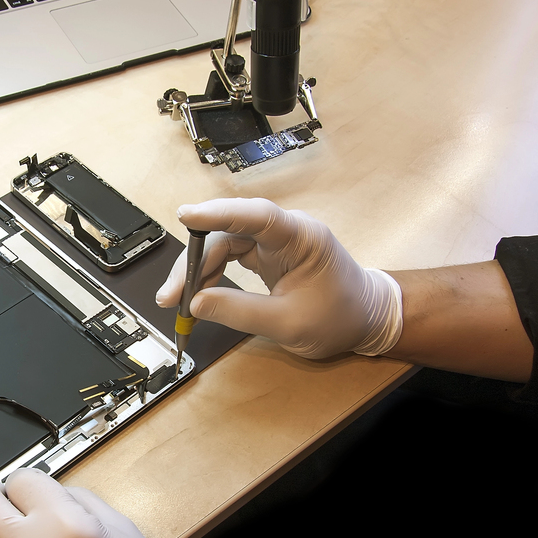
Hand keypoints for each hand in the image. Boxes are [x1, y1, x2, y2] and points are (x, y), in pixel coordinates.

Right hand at [156, 198, 401, 358]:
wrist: (366, 319)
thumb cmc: (340, 318)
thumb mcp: (287, 324)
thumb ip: (239, 312)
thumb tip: (196, 303)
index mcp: (301, 239)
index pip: (255, 215)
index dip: (217, 213)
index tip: (185, 216)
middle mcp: (285, 232)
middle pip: (227, 232)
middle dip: (194, 262)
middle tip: (171, 296)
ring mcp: (274, 241)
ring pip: (223, 243)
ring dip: (197, 270)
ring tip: (178, 301)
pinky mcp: (267, 253)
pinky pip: (229, 254)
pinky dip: (210, 273)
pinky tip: (197, 293)